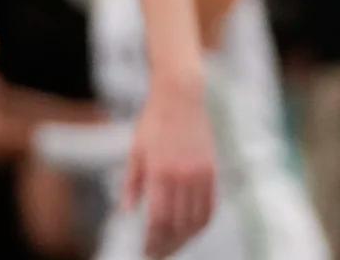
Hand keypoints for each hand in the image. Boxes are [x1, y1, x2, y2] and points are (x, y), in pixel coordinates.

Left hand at [122, 79, 215, 257]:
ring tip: (173, 246)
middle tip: (157, 254)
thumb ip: (132, 183)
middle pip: (178, 225)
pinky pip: (209, 206)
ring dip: (185, 239)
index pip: (159, 220)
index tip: (146, 251)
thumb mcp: (136, 151)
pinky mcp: (211, 170)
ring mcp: (199, 174)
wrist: (181, 97)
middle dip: (167, 245)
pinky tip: (191, 230)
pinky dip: (201, 224)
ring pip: (196, 220)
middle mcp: (182, 176)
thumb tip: (128, 211)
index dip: (153, 241)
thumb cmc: (153, 122)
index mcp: (159, 172)